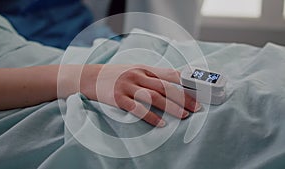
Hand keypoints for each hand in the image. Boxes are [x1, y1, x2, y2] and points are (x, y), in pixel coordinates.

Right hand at [78, 64, 201, 126]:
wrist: (89, 77)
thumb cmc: (115, 74)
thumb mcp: (134, 70)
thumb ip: (152, 75)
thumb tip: (173, 81)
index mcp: (144, 69)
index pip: (169, 74)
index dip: (185, 83)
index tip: (198, 92)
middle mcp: (137, 76)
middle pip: (165, 87)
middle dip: (183, 98)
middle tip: (197, 108)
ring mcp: (127, 86)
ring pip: (154, 97)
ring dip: (171, 107)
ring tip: (184, 116)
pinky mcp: (118, 98)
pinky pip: (137, 109)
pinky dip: (151, 116)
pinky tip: (161, 123)